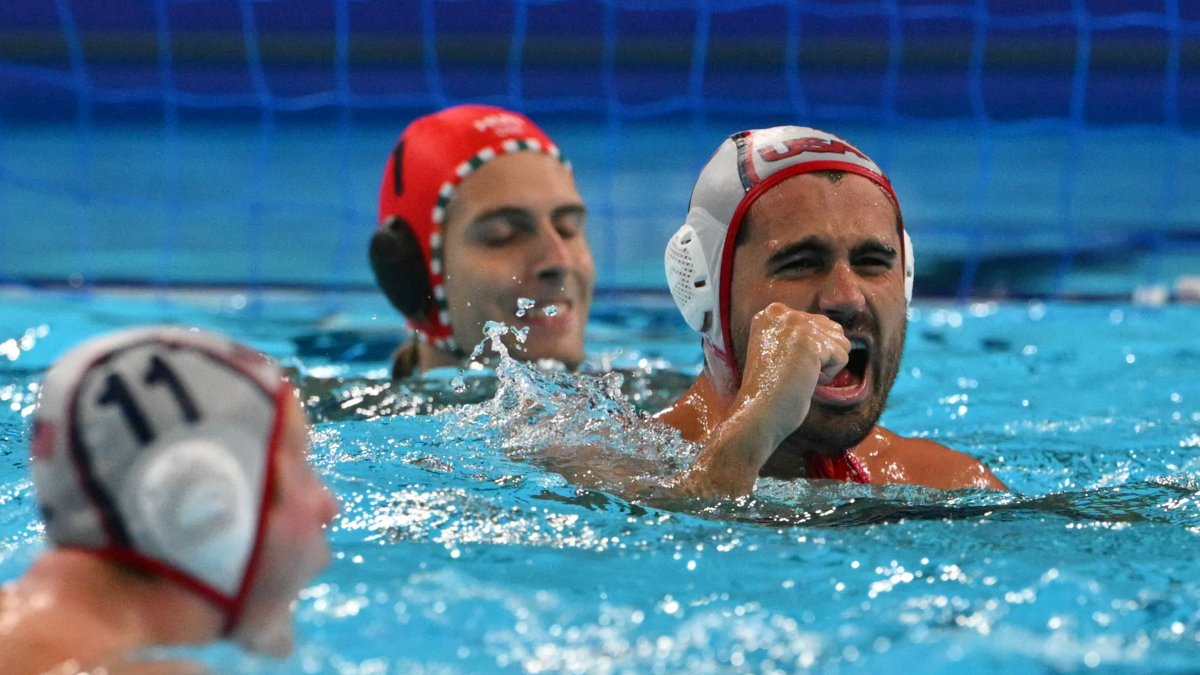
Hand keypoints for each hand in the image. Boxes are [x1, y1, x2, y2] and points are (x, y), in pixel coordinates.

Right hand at [736, 302, 849, 452]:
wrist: (759, 411)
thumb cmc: (770, 390)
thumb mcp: (779, 348)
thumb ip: (799, 334)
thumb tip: (837, 331)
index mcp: (770, 314)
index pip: (816, 322)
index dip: (810, 350)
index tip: (785, 365)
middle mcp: (781, 313)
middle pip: (830, 329)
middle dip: (820, 355)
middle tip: (793, 372)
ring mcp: (796, 325)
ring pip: (840, 342)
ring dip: (826, 365)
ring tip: (800, 375)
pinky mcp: (811, 342)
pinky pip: (842, 357)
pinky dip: (828, 375)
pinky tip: (804, 380)